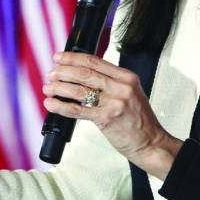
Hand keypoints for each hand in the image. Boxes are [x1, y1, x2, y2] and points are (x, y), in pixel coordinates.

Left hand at [43, 51, 182, 178]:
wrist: (151, 142)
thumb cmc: (138, 120)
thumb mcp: (130, 93)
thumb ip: (110, 82)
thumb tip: (81, 75)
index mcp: (127, 77)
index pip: (94, 61)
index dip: (72, 58)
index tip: (58, 58)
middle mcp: (121, 87)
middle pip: (84, 73)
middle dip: (63, 71)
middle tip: (51, 74)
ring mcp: (114, 103)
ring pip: (79, 90)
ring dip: (59, 87)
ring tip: (48, 87)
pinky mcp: (106, 119)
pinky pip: (78, 110)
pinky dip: (61, 106)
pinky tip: (51, 103)